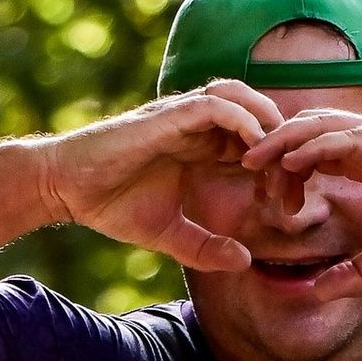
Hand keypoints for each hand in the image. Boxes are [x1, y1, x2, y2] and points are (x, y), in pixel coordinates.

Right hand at [33, 85, 283, 273]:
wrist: (66, 188)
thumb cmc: (111, 204)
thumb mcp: (170, 234)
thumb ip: (206, 247)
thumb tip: (245, 262)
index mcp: (202, 148)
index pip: (257, 146)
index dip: (280, 171)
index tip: (289, 206)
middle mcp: (198, 126)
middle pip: (259, 119)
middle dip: (284, 150)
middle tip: (294, 189)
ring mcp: (183, 116)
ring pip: (243, 98)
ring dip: (268, 124)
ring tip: (280, 163)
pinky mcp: (168, 116)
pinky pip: (216, 104)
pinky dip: (242, 120)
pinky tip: (253, 150)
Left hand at [235, 107, 361, 289]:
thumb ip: (352, 275)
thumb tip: (313, 294)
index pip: (310, 154)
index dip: (281, 170)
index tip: (261, 197)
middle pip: (307, 133)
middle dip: (272, 147)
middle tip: (240, 167)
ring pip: (323, 127)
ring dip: (286, 140)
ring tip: (255, 157)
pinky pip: (352, 138)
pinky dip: (321, 145)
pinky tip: (296, 159)